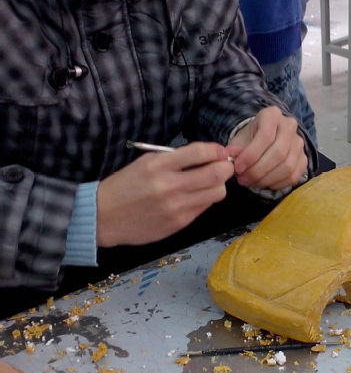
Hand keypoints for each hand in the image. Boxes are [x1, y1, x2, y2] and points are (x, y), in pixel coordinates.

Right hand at [97, 142, 237, 246]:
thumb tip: (208, 154)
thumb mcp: (146, 162)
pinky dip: (204, 199)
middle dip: (226, 167)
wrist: (103, 216)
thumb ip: (175, 158)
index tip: (219, 151)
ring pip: (217, 193)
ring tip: (208, 183)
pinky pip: (204, 208)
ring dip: (218, 185)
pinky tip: (193, 197)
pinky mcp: (179, 223)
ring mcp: (176, 207)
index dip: (217, 150)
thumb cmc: (126, 185)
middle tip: (223, 166)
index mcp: (159, 165)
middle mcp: (170, 186)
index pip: (201, 152)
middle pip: (217, 174)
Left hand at [229, 107, 307, 190]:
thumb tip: (231, 156)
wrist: (264, 140)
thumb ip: (235, 148)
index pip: (266, 136)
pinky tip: (264, 184)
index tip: (238, 167)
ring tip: (252, 183)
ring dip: (266, 179)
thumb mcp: (239, 139)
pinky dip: (277, 184)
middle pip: (279, 153)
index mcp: (272, 115)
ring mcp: (299, 143)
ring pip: (287, 167)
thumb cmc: (250, 138)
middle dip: (258, 170)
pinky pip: (293, 176)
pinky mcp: (303, 159)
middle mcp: (289, 126)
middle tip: (243, 179)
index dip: (251, 155)